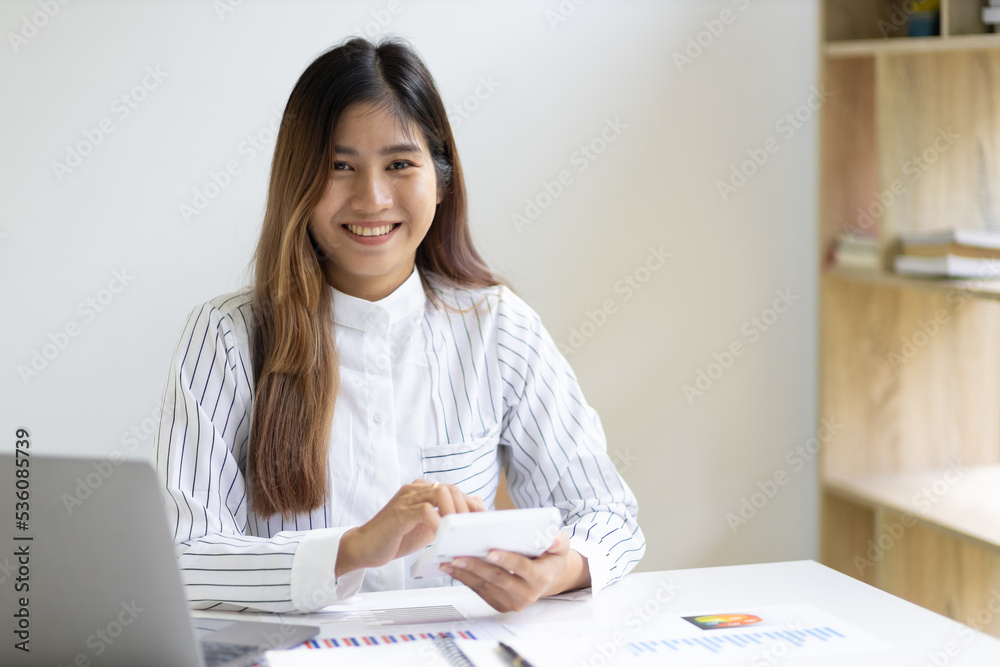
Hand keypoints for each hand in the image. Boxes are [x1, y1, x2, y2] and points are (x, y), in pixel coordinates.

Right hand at [335, 480, 483, 576]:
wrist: (365, 547)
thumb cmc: (395, 537)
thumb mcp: (428, 525)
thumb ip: (448, 514)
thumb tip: (475, 503)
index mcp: (422, 490)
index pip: (454, 490)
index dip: (471, 504)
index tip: (484, 519)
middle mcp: (415, 489)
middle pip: (450, 489)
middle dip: (467, 508)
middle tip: (474, 528)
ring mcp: (407, 498)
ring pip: (440, 493)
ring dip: (455, 512)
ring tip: (459, 530)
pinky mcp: (400, 512)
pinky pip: (425, 510)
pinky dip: (438, 521)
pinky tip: (442, 534)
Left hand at [441, 531, 590, 611]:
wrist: (549, 577)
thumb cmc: (550, 556)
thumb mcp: (560, 545)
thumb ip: (557, 540)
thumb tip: (553, 539)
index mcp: (540, 578)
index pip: (522, 568)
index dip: (506, 560)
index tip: (490, 551)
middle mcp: (526, 594)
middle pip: (498, 579)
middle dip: (477, 566)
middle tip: (459, 555)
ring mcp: (512, 602)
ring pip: (485, 587)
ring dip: (465, 574)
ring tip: (449, 561)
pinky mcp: (500, 604)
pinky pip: (479, 591)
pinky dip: (465, 579)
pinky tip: (453, 568)